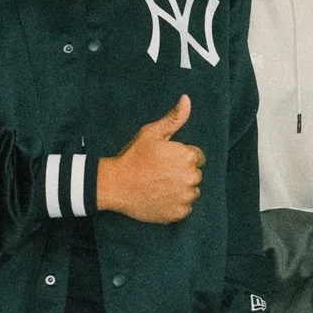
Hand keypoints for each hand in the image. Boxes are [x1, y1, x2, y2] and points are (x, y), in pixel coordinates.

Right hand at [96, 96, 203, 222]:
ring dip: (181, 190)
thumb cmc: (133, 157)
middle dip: (182, 173)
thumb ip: (174, 118)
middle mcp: (191, 177)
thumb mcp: (151, 133)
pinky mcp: (179, 213)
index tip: (165, 161)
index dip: (181, 158)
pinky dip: (176, 205)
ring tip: (160, 186)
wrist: (115, 185)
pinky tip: (161, 198)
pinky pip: (185, 208)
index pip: (197, 157)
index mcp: (188, 157)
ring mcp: (185, 197)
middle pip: (195, 175)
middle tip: (160, 173)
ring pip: (192, 192)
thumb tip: (187, 99)